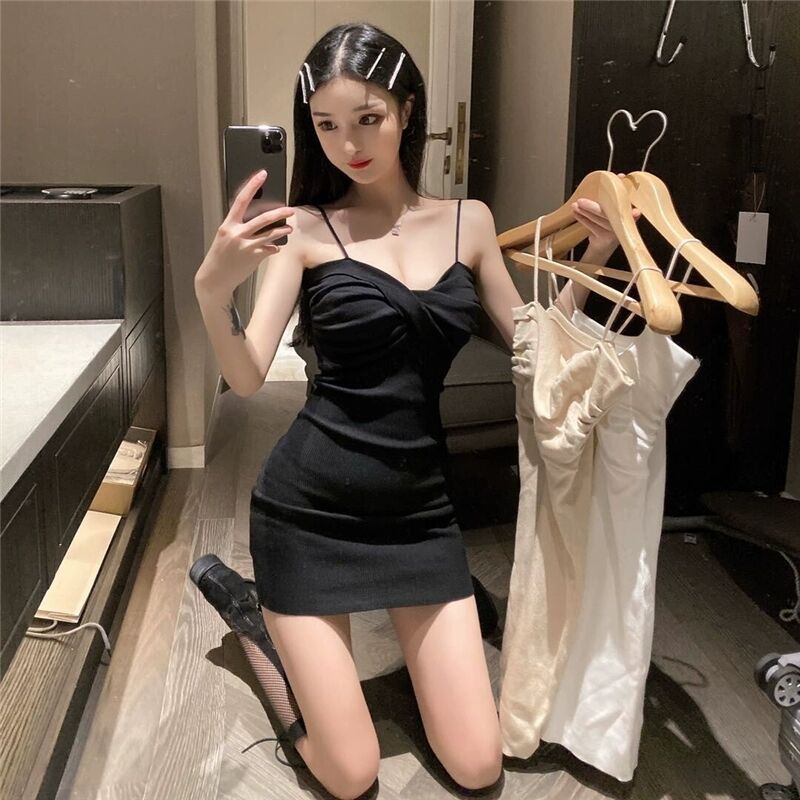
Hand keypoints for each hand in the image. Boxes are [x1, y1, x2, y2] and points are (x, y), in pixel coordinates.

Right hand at [194, 169, 295, 296]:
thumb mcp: (224, 238)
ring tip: (289, 228)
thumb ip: (239, 229)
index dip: (252, 185)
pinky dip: (274, 248)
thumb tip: (258, 224)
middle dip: (280, 213)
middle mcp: (238, 234)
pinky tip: (275, 248)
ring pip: (271, 235)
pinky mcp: (255, 258)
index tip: (262, 175)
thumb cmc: (219, 257)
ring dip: (282, 231)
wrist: (215, 278)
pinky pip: (270, 249)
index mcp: (228, 225)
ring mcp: (247, 246)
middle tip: (290, 210)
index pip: (241, 200)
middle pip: (263, 219)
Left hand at [571, 172, 640, 255]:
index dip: (623, 190)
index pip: (626, 199)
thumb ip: (614, 196)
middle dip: (593, 206)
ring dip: (585, 212)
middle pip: (608, 212)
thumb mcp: (612, 210)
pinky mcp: (607, 238)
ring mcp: (616, 231)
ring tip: (575, 206)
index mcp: (628, 212)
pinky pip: (593, 227)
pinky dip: (583, 220)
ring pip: (598, 219)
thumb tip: (618, 176)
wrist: (603, 247)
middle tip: (581, 201)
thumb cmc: (607, 224)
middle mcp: (625, 222)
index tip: (622, 183)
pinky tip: (576, 213)